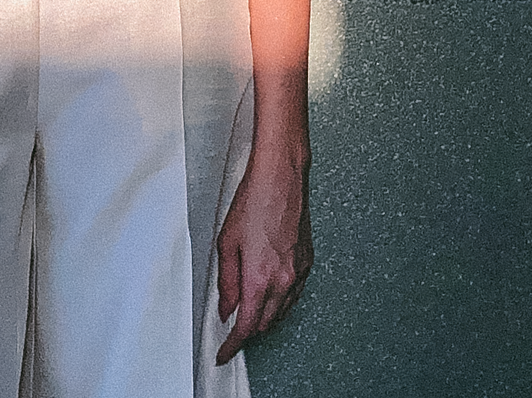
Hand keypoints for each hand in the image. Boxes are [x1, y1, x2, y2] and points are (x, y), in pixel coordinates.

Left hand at [215, 154, 312, 363]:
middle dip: (247, 330)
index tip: (224, 353)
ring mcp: (299, 273)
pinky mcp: (307, 263)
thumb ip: (226, 282)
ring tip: (247, 309)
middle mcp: (284, 281)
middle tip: (231, 328)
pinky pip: (294, 296)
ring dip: (265, 317)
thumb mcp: (226, 243)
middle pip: (266, 323)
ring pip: (282, 312)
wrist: (280, 178)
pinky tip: (269, 293)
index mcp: (260, 278)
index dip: (233, 344)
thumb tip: (226, 308)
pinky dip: (280, 302)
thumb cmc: (253, 201)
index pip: (247, 327)